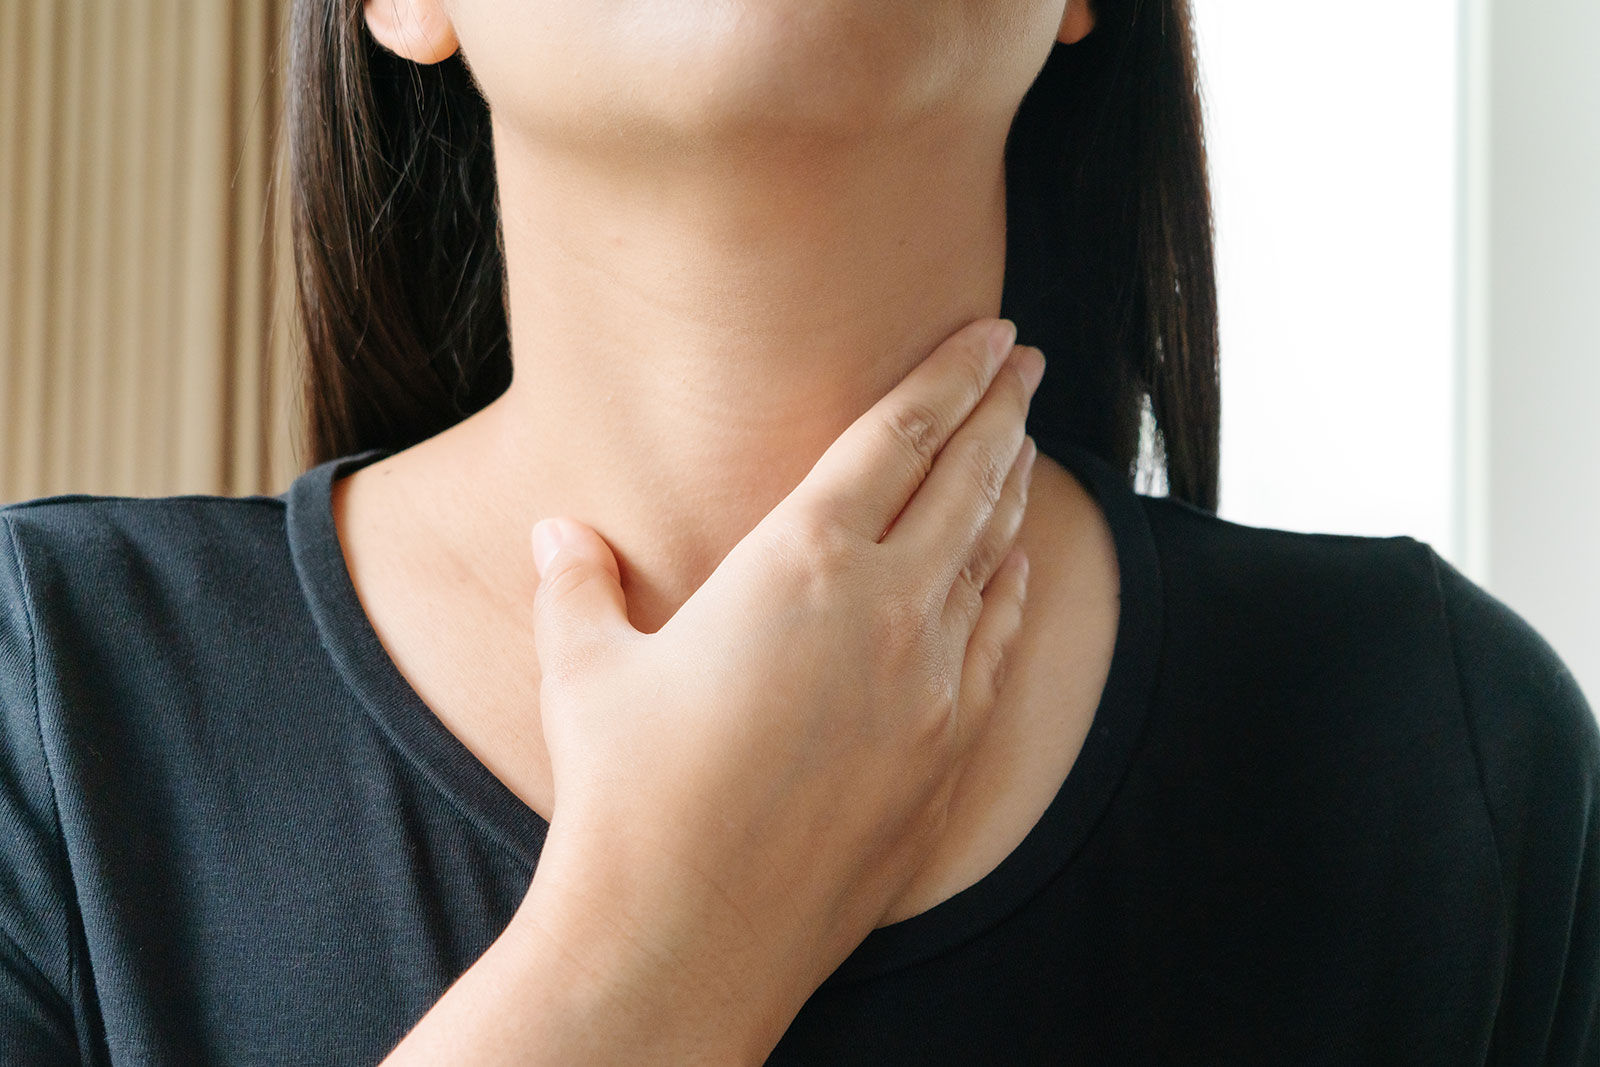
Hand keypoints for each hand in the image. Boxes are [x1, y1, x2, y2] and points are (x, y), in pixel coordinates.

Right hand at [521, 316, 1043, 1060]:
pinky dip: (1013, 587)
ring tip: (1025, 444)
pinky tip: (1017, 566)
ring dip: (1013, 489)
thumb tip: (560, 533)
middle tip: (1030, 360)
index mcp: (803, 562)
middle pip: (968, 478)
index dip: (949, 374)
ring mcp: (933, 683)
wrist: (686, 936)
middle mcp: (889, 609)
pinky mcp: (950, 752)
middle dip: (1002, 408)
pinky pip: (999, 641)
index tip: (991, 333)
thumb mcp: (586, 670)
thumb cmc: (628, 793)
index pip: (897, 436)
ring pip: (993, 555)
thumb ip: (578, 585)